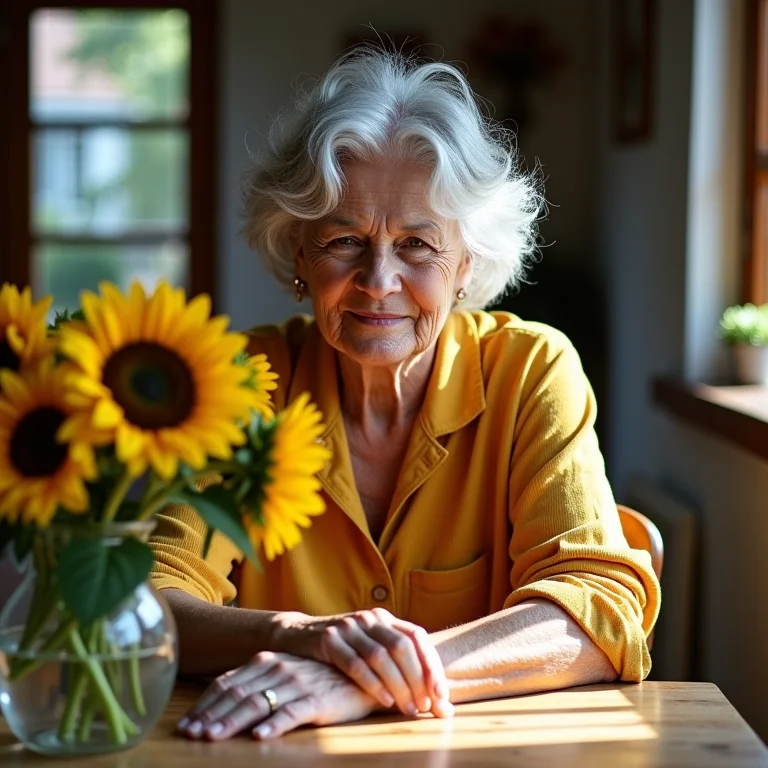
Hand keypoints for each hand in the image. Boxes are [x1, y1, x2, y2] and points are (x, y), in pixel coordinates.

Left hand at [177, 652, 377, 740]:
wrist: (361, 674)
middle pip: (237, 694)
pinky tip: (260, 736)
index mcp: (266, 662)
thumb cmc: (317, 678)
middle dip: (210, 716)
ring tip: (213, 738)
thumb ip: (257, 684)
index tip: (185, 726)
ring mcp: (297, 684)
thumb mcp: (284, 675)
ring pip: (258, 703)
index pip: (227, 684)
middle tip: (190, 736)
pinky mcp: (318, 700)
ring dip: (232, 721)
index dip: (204, 705)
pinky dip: (274, 724)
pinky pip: (293, 712)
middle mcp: (278, 669)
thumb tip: (221, 705)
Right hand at [277, 607, 452, 717]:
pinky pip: (355, 664)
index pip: (417, 636)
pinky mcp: (328, 640)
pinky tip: (385, 701)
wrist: (297, 637)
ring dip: (399, 685)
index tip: (442, 693)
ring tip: (409, 709)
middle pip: (402, 647)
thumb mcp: (369, 644)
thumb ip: (395, 660)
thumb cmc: (342, 649)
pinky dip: (373, 684)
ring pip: (381, 656)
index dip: (432, 664)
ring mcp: (348, 627)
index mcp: (384, 618)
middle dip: (418, 679)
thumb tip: (432, 693)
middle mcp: (369, 618)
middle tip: (427, 706)